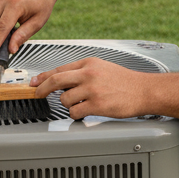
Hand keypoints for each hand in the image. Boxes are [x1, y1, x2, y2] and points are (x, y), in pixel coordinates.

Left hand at [31, 59, 152, 119]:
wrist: (144, 90)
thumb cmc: (125, 81)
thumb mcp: (102, 68)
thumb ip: (82, 72)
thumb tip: (60, 81)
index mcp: (89, 63)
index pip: (60, 69)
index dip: (43, 77)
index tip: (35, 82)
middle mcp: (89, 74)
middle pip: (56, 81)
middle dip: (42, 89)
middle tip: (37, 94)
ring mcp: (92, 89)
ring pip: (64, 99)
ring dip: (68, 104)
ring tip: (82, 103)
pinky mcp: (96, 105)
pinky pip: (75, 112)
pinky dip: (77, 114)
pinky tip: (87, 111)